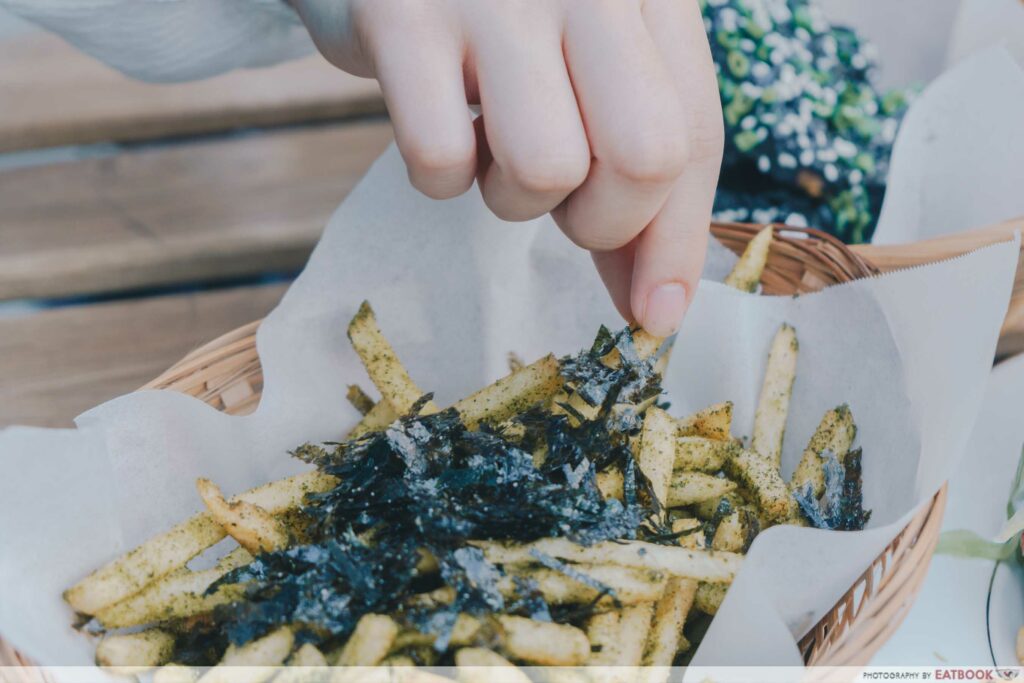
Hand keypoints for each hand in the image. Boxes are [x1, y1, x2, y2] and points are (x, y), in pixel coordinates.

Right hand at [291, 0, 722, 335]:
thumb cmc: (498, 24)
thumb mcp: (586, 72)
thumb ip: (629, 175)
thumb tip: (655, 308)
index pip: (692, 134)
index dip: (677, 238)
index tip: (656, 312)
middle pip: (645, 156)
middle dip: (605, 222)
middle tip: (563, 205)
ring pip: (544, 168)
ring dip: (513, 196)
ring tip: (489, 143)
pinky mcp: (402, 18)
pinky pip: (442, 159)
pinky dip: (439, 176)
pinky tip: (435, 120)